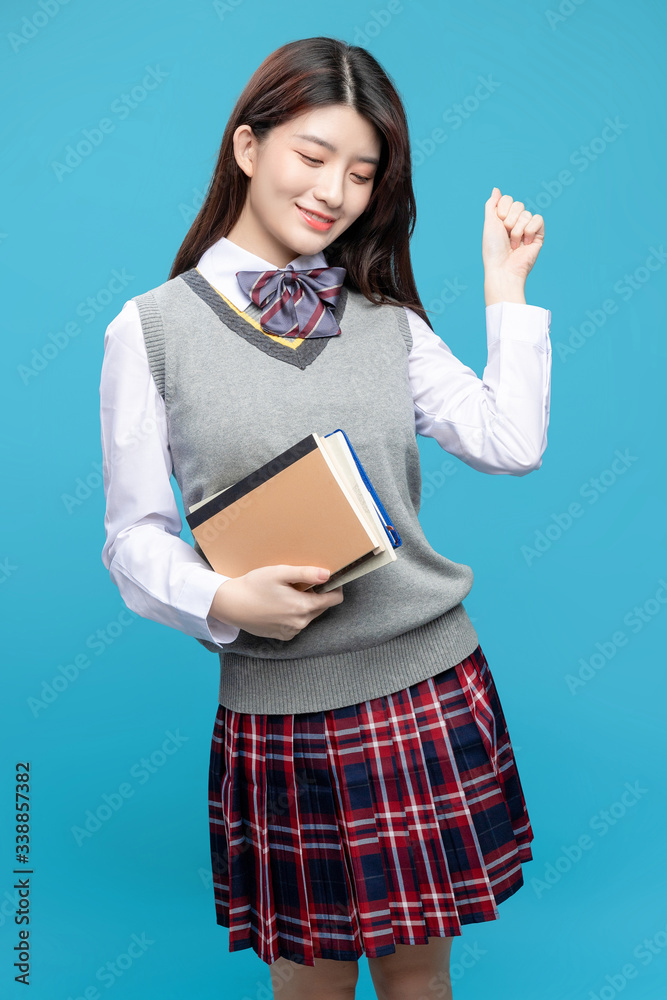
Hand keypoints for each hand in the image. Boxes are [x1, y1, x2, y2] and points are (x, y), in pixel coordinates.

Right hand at [208, 564, 343, 640]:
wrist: (231, 604)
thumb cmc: (254, 586)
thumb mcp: (280, 573)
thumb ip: (306, 573)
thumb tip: (327, 574)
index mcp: (303, 606)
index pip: (334, 599)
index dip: (335, 586)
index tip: (327, 578)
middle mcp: (301, 622)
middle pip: (322, 607)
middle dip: (318, 594)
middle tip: (302, 582)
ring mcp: (292, 631)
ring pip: (309, 616)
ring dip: (305, 604)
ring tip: (288, 592)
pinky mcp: (282, 636)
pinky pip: (297, 624)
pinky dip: (294, 614)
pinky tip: (280, 605)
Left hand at [482, 187, 544, 285]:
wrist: (503, 268)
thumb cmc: (493, 249)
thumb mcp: (489, 223)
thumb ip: (491, 205)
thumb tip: (496, 189)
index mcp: (503, 219)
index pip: (508, 199)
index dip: (502, 210)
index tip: (498, 223)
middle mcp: (516, 222)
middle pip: (518, 205)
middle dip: (510, 221)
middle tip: (506, 237)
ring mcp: (528, 229)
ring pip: (527, 214)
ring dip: (517, 231)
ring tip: (514, 245)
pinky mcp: (539, 235)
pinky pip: (538, 219)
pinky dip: (530, 230)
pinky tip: (526, 242)